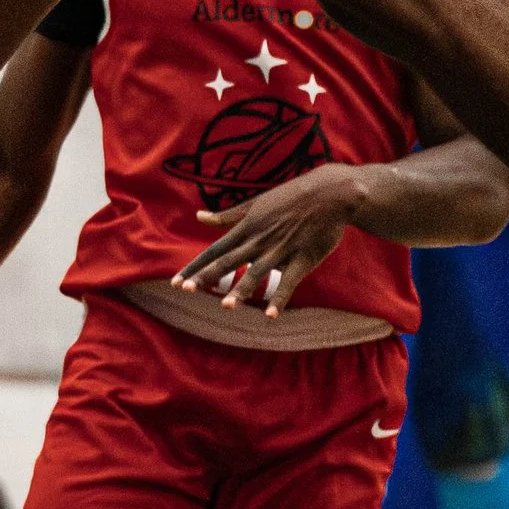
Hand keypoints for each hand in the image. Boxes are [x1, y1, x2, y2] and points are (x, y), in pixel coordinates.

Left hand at [172, 167, 365, 314]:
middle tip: (187, 291)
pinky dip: (280, 298)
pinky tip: (270, 315)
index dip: (196, 267)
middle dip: (207, 276)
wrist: (330, 193)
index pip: (215, 250)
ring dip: (242, 289)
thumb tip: (199, 217)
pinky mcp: (303, 258)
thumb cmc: (291, 198)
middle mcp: (260, 239)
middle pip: (229, 260)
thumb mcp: (256, 203)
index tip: (177, 282)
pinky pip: (289, 281)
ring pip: (257, 271)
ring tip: (226, 306)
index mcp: (247, 227)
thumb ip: (227, 215)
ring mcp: (281, 249)